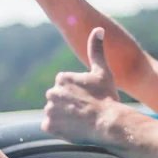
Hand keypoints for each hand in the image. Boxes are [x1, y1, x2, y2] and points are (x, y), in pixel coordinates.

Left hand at [42, 28, 120, 145]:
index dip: (79, 94)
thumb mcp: (103, 71)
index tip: (90, 99)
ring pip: (56, 113)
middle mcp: (52, 92)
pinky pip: (51, 127)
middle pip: (59, 99)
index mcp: (62, 78)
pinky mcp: (49, 126)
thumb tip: (98, 29)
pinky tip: (74, 128)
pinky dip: (60, 129)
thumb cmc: (107, 97)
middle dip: (70, 105)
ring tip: (82, 120)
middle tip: (87, 111)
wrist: (108, 123)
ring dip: (65, 117)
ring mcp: (49, 110)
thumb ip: (96, 50)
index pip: (66, 86)